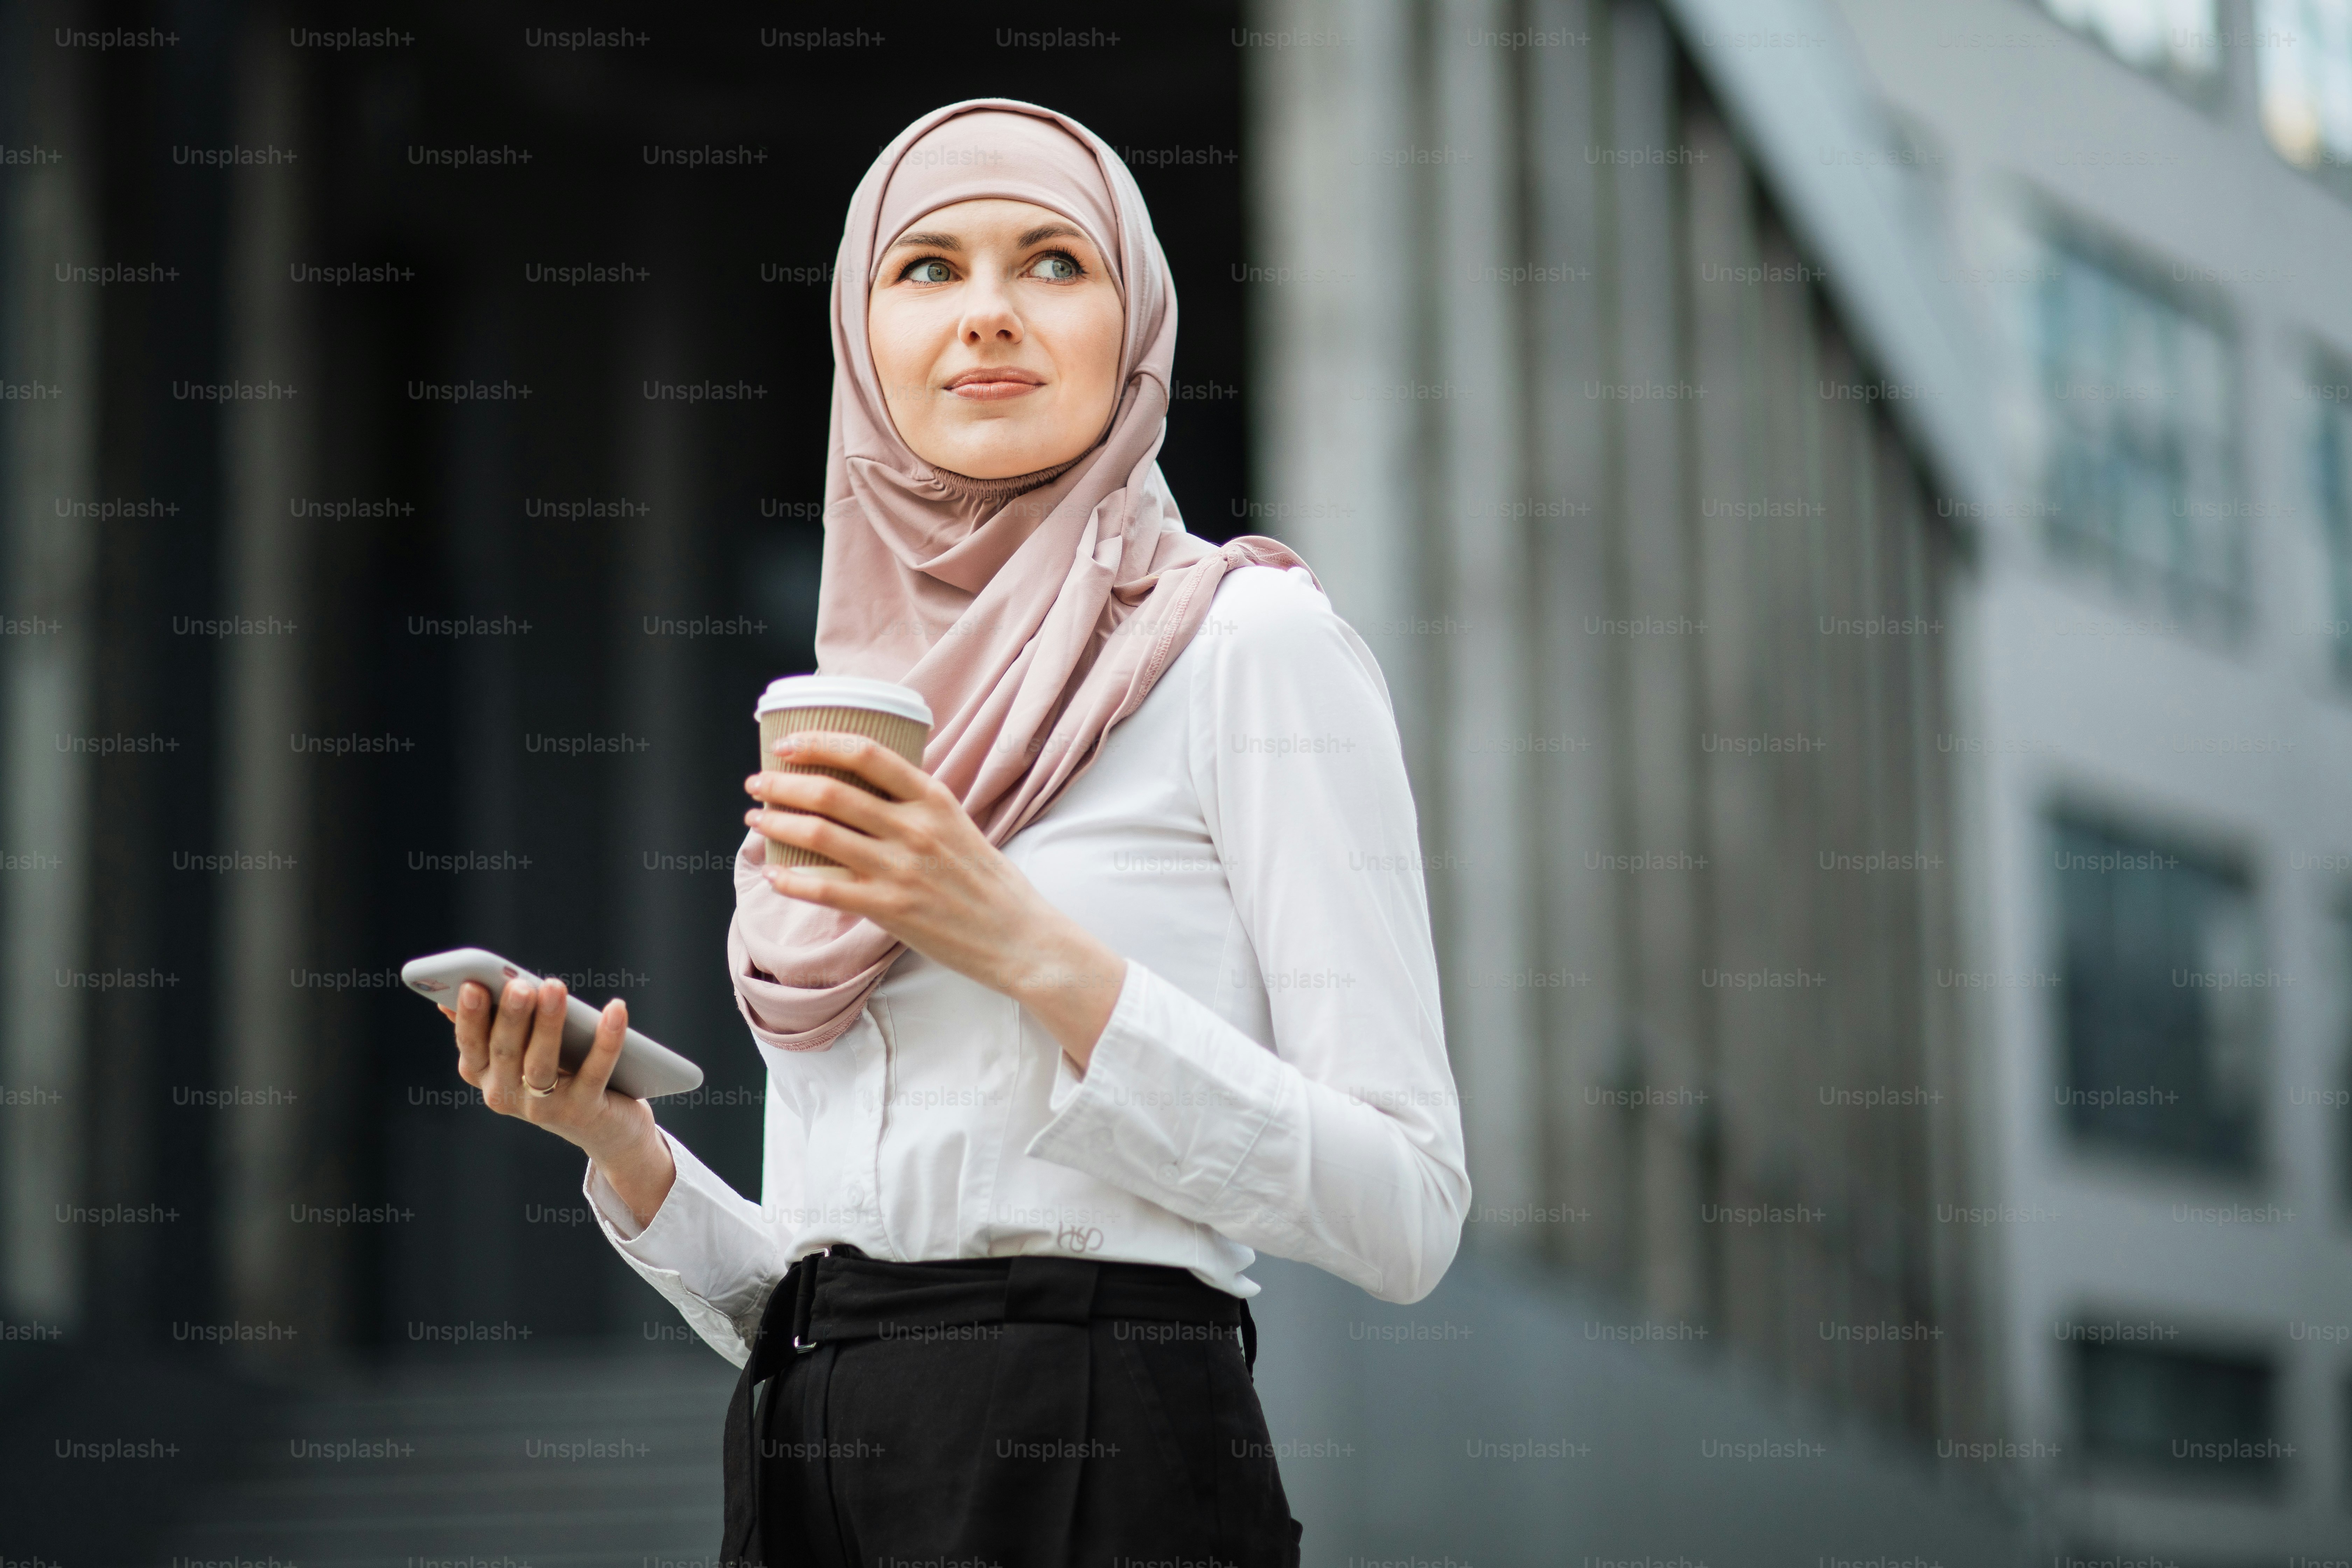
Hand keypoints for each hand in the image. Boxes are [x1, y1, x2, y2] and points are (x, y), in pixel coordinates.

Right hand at [442, 977, 675, 1225]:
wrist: (605, 1131)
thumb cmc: (560, 1075)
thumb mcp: (523, 1051)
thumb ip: (497, 1025)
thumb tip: (459, 992)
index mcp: (486, 1076)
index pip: (471, 1045)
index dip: (470, 1017)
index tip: (473, 984)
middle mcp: (506, 1096)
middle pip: (505, 1051)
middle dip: (512, 1016)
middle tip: (519, 984)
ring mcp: (544, 1108)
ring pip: (541, 1064)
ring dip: (548, 1024)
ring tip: (554, 987)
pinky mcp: (583, 1111)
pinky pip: (594, 1072)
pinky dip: (606, 1039)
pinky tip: (615, 1009)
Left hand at [745, 732, 1125, 1066]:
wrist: (1020, 937)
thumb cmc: (988, 883)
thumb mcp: (959, 825)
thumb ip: (916, 806)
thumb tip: (867, 790)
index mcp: (933, 799)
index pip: (867, 753)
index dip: (818, 743)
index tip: (787, 744)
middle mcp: (914, 828)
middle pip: (832, 792)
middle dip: (783, 784)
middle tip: (757, 783)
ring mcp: (901, 869)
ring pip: (820, 836)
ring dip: (777, 825)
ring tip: (757, 820)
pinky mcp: (891, 909)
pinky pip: (826, 889)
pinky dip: (792, 880)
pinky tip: (775, 874)